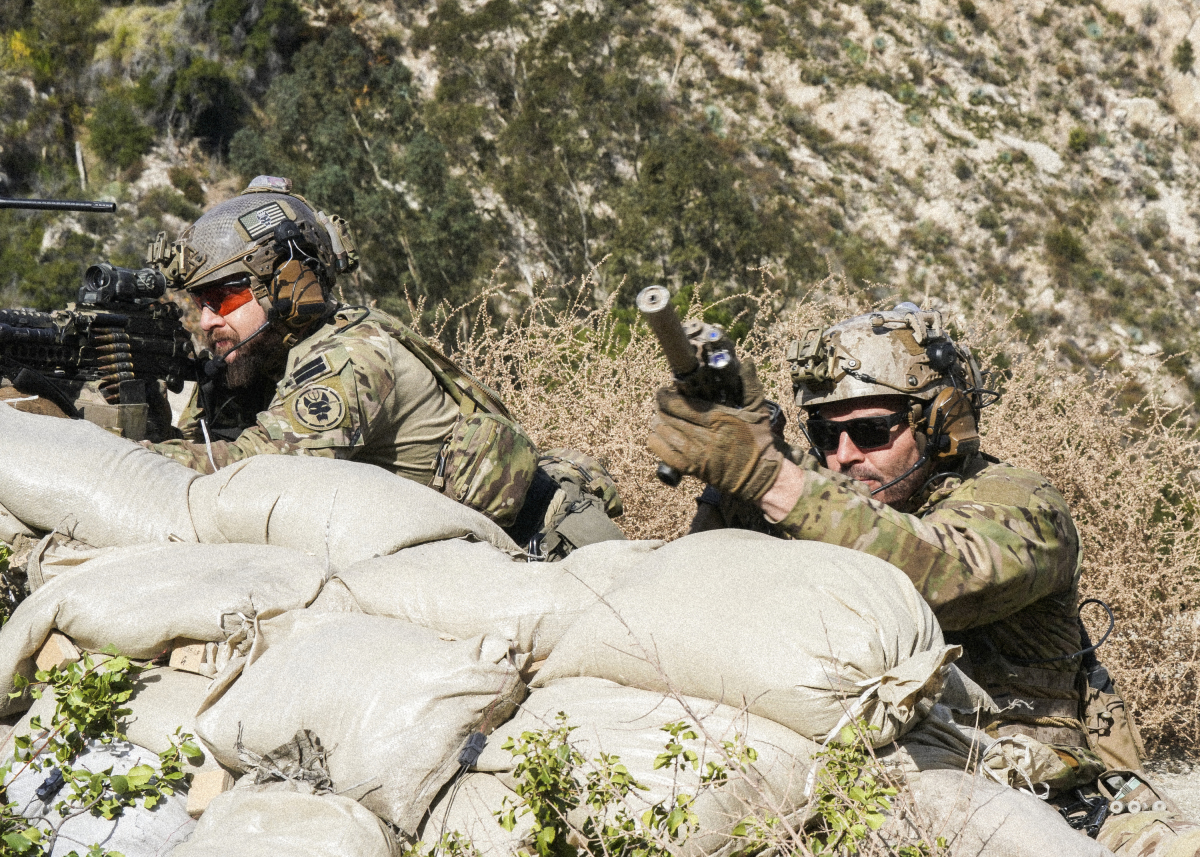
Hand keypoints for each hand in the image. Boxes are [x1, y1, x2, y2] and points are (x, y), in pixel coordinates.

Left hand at [647, 385, 785, 503]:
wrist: (758, 475)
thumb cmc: (758, 441)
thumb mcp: (759, 410)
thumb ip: (750, 384)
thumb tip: (747, 361)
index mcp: (718, 419)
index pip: (682, 405)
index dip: (667, 397)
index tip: (663, 391)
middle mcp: (704, 436)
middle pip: (669, 418)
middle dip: (660, 408)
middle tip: (660, 401)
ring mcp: (695, 454)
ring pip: (664, 434)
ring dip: (657, 423)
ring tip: (658, 416)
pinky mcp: (691, 469)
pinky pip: (664, 454)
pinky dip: (657, 442)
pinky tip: (658, 435)